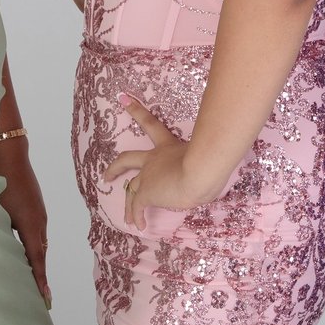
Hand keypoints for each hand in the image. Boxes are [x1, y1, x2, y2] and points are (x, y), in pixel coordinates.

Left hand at [0, 136, 51, 307]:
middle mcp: (39, 221)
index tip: (45, 300)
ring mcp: (39, 213)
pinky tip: (25, 252)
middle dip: (39, 276)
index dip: (39, 281)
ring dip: (36, 260)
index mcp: (30, 225)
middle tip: (40, 298)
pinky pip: (37, 232)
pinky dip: (33, 246)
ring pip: (39, 243)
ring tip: (32, 280)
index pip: (37, 260)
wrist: (9, 152)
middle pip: (41, 255)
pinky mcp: (36, 206)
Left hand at [100, 92, 216, 229]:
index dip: (136, 111)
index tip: (123, 98)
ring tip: (125, 217)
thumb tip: (218, 171)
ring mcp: (148, 176)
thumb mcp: (209, 157)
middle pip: (127, 159)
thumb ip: (209, 162)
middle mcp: (154, 159)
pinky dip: (136, 216)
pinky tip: (139, 225)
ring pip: (130, 188)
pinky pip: (138, 206)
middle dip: (115, 167)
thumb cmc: (209, 161)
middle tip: (106, 175)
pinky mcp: (146, 192)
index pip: (150, 124)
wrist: (200, 171)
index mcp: (168, 146)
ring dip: (127, 202)